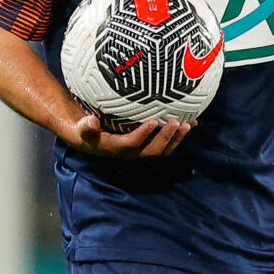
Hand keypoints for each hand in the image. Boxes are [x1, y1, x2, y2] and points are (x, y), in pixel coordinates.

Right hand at [72, 113, 193, 158]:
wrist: (92, 140)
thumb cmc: (88, 131)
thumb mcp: (83, 129)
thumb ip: (86, 127)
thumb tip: (91, 122)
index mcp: (117, 148)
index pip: (132, 143)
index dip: (143, 134)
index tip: (153, 121)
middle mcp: (132, 152)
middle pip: (153, 149)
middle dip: (166, 137)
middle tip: (176, 122)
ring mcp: (142, 150)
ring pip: (163, 149)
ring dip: (176, 138)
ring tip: (189, 124)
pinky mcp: (149, 145)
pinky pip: (166, 143)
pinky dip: (178, 135)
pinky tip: (191, 123)